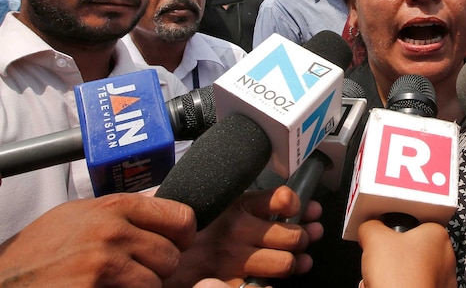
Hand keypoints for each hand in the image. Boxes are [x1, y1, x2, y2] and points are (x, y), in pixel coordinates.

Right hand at [0, 194, 194, 286]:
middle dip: (159, 268)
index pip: (181, 217)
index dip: (182, 235)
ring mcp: (104, 264)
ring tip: (116, 283)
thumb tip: (162, 211)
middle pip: (172, 256)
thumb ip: (122, 212)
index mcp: (113, 207)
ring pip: (156, 283)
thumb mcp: (80, 215)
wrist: (4, 280)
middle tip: (137, 270)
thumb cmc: (40, 249)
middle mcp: (112, 232)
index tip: (175, 243)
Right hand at [165, 186, 322, 286]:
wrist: (150, 250)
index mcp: (237, 206)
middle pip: (293, 236)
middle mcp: (238, 230)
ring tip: (295, 260)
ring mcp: (233, 259)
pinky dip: (274, 284)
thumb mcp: (216, 203)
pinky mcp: (226, 283)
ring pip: (285, 263)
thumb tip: (293, 205)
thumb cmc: (187, 227)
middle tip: (300, 239)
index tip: (300, 209)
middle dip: (301, 238)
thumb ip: (251, 203)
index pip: (282, 199)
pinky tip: (277, 279)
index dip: (297, 205)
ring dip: (294, 262)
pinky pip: (263, 287)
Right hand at [358, 220, 455, 287]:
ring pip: (409, 271)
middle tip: (379, 264)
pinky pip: (412, 286)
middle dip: (390, 258)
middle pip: (408, 250)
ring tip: (381, 282)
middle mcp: (445, 256)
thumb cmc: (399, 278)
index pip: (411, 225)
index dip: (392, 233)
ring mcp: (443, 279)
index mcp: (436, 234)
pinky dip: (399, 287)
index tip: (381, 241)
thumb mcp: (374, 238)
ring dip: (392, 276)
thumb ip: (371, 226)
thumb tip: (369, 228)